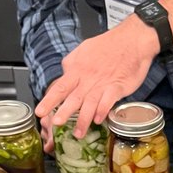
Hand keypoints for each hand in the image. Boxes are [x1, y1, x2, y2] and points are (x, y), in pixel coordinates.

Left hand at [36, 17, 159, 145]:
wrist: (132, 39)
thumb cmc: (108, 45)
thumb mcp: (83, 50)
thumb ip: (72, 64)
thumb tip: (64, 73)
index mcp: (78, 69)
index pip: (60, 87)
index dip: (49, 100)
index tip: (40, 112)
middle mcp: (88, 78)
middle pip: (73, 97)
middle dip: (63, 112)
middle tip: (55, 124)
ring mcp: (104, 82)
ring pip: (90, 102)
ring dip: (84, 118)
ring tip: (78, 133)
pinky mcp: (119, 86)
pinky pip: (109, 100)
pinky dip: (103, 109)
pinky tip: (99, 120)